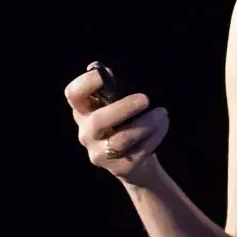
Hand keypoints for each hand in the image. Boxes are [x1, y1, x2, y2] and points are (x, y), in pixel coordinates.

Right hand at [64, 61, 169, 181]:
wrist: (136, 163)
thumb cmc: (125, 125)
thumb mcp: (116, 106)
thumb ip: (112, 90)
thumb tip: (102, 69)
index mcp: (83, 111)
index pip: (73, 95)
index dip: (84, 84)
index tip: (102, 75)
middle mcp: (86, 133)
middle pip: (98, 121)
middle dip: (123, 108)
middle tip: (145, 99)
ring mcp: (100, 153)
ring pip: (122, 139)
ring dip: (146, 124)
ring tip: (162, 114)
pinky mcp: (119, 168)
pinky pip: (139, 151)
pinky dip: (155, 136)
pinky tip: (163, 125)